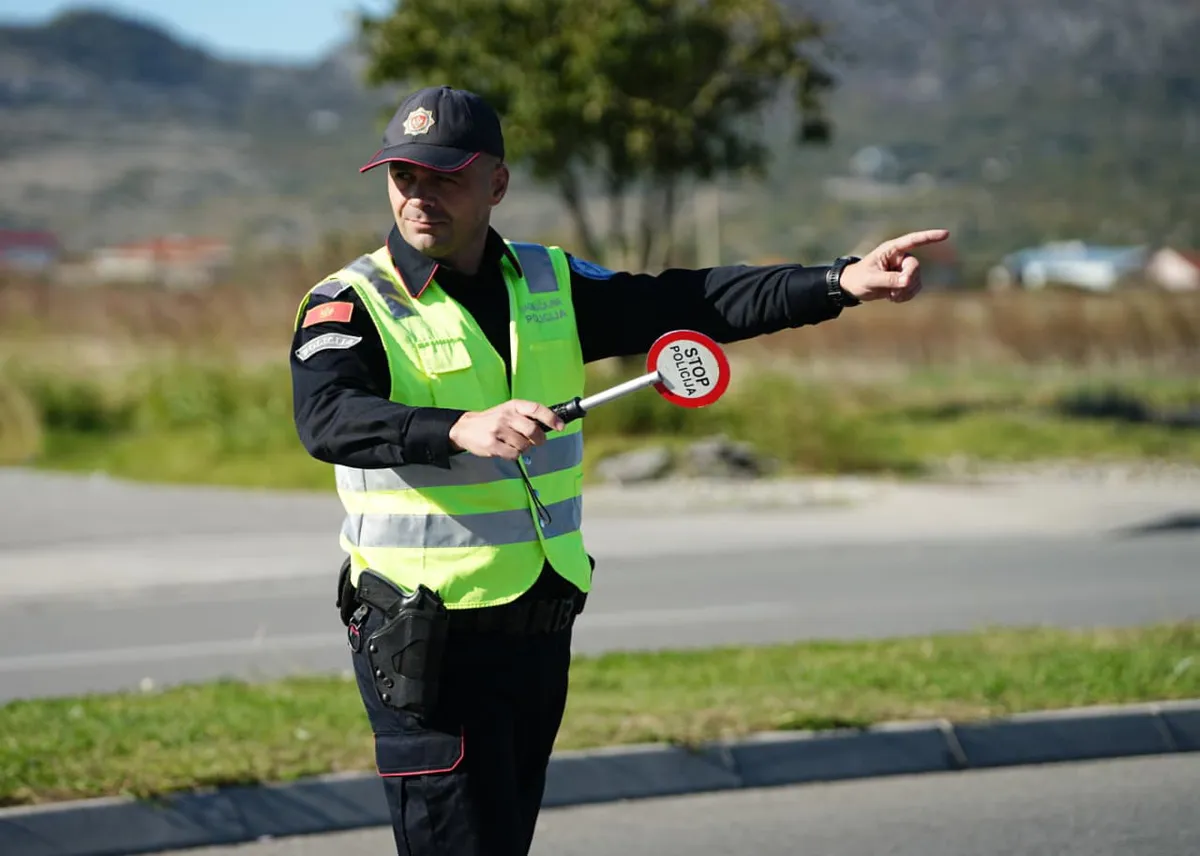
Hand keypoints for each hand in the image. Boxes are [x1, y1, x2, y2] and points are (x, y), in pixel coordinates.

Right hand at [448, 400, 564, 459]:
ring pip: (524, 445)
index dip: (551, 418)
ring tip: (514, 444)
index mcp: (513, 406)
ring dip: (523, 448)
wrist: (465, 427)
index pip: (536, 409)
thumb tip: (550, 425)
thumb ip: (527, 416)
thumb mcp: (509, 411)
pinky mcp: (492, 444)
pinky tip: (506, 449)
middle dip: (539, 439)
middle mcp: (506, 416)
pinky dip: (514, 455)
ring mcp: (498, 430)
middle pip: (533, 430)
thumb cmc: (492, 420)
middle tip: (538, 442)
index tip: (560, 426)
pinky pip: (513, 454)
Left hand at [839, 229, 950, 303]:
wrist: (852, 287)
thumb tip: (907, 281)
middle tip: (893, 292)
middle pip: (915, 267)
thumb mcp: (871, 279)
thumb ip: (888, 279)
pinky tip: (894, 298)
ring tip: (891, 296)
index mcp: (891, 250)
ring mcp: (903, 269)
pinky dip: (907, 296)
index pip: (913, 241)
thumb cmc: (858, 278)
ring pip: (917, 280)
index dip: (929, 237)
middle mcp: (900, 258)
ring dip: (906, 291)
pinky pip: (915, 288)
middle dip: (907, 281)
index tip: (946, 234)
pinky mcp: (904, 281)